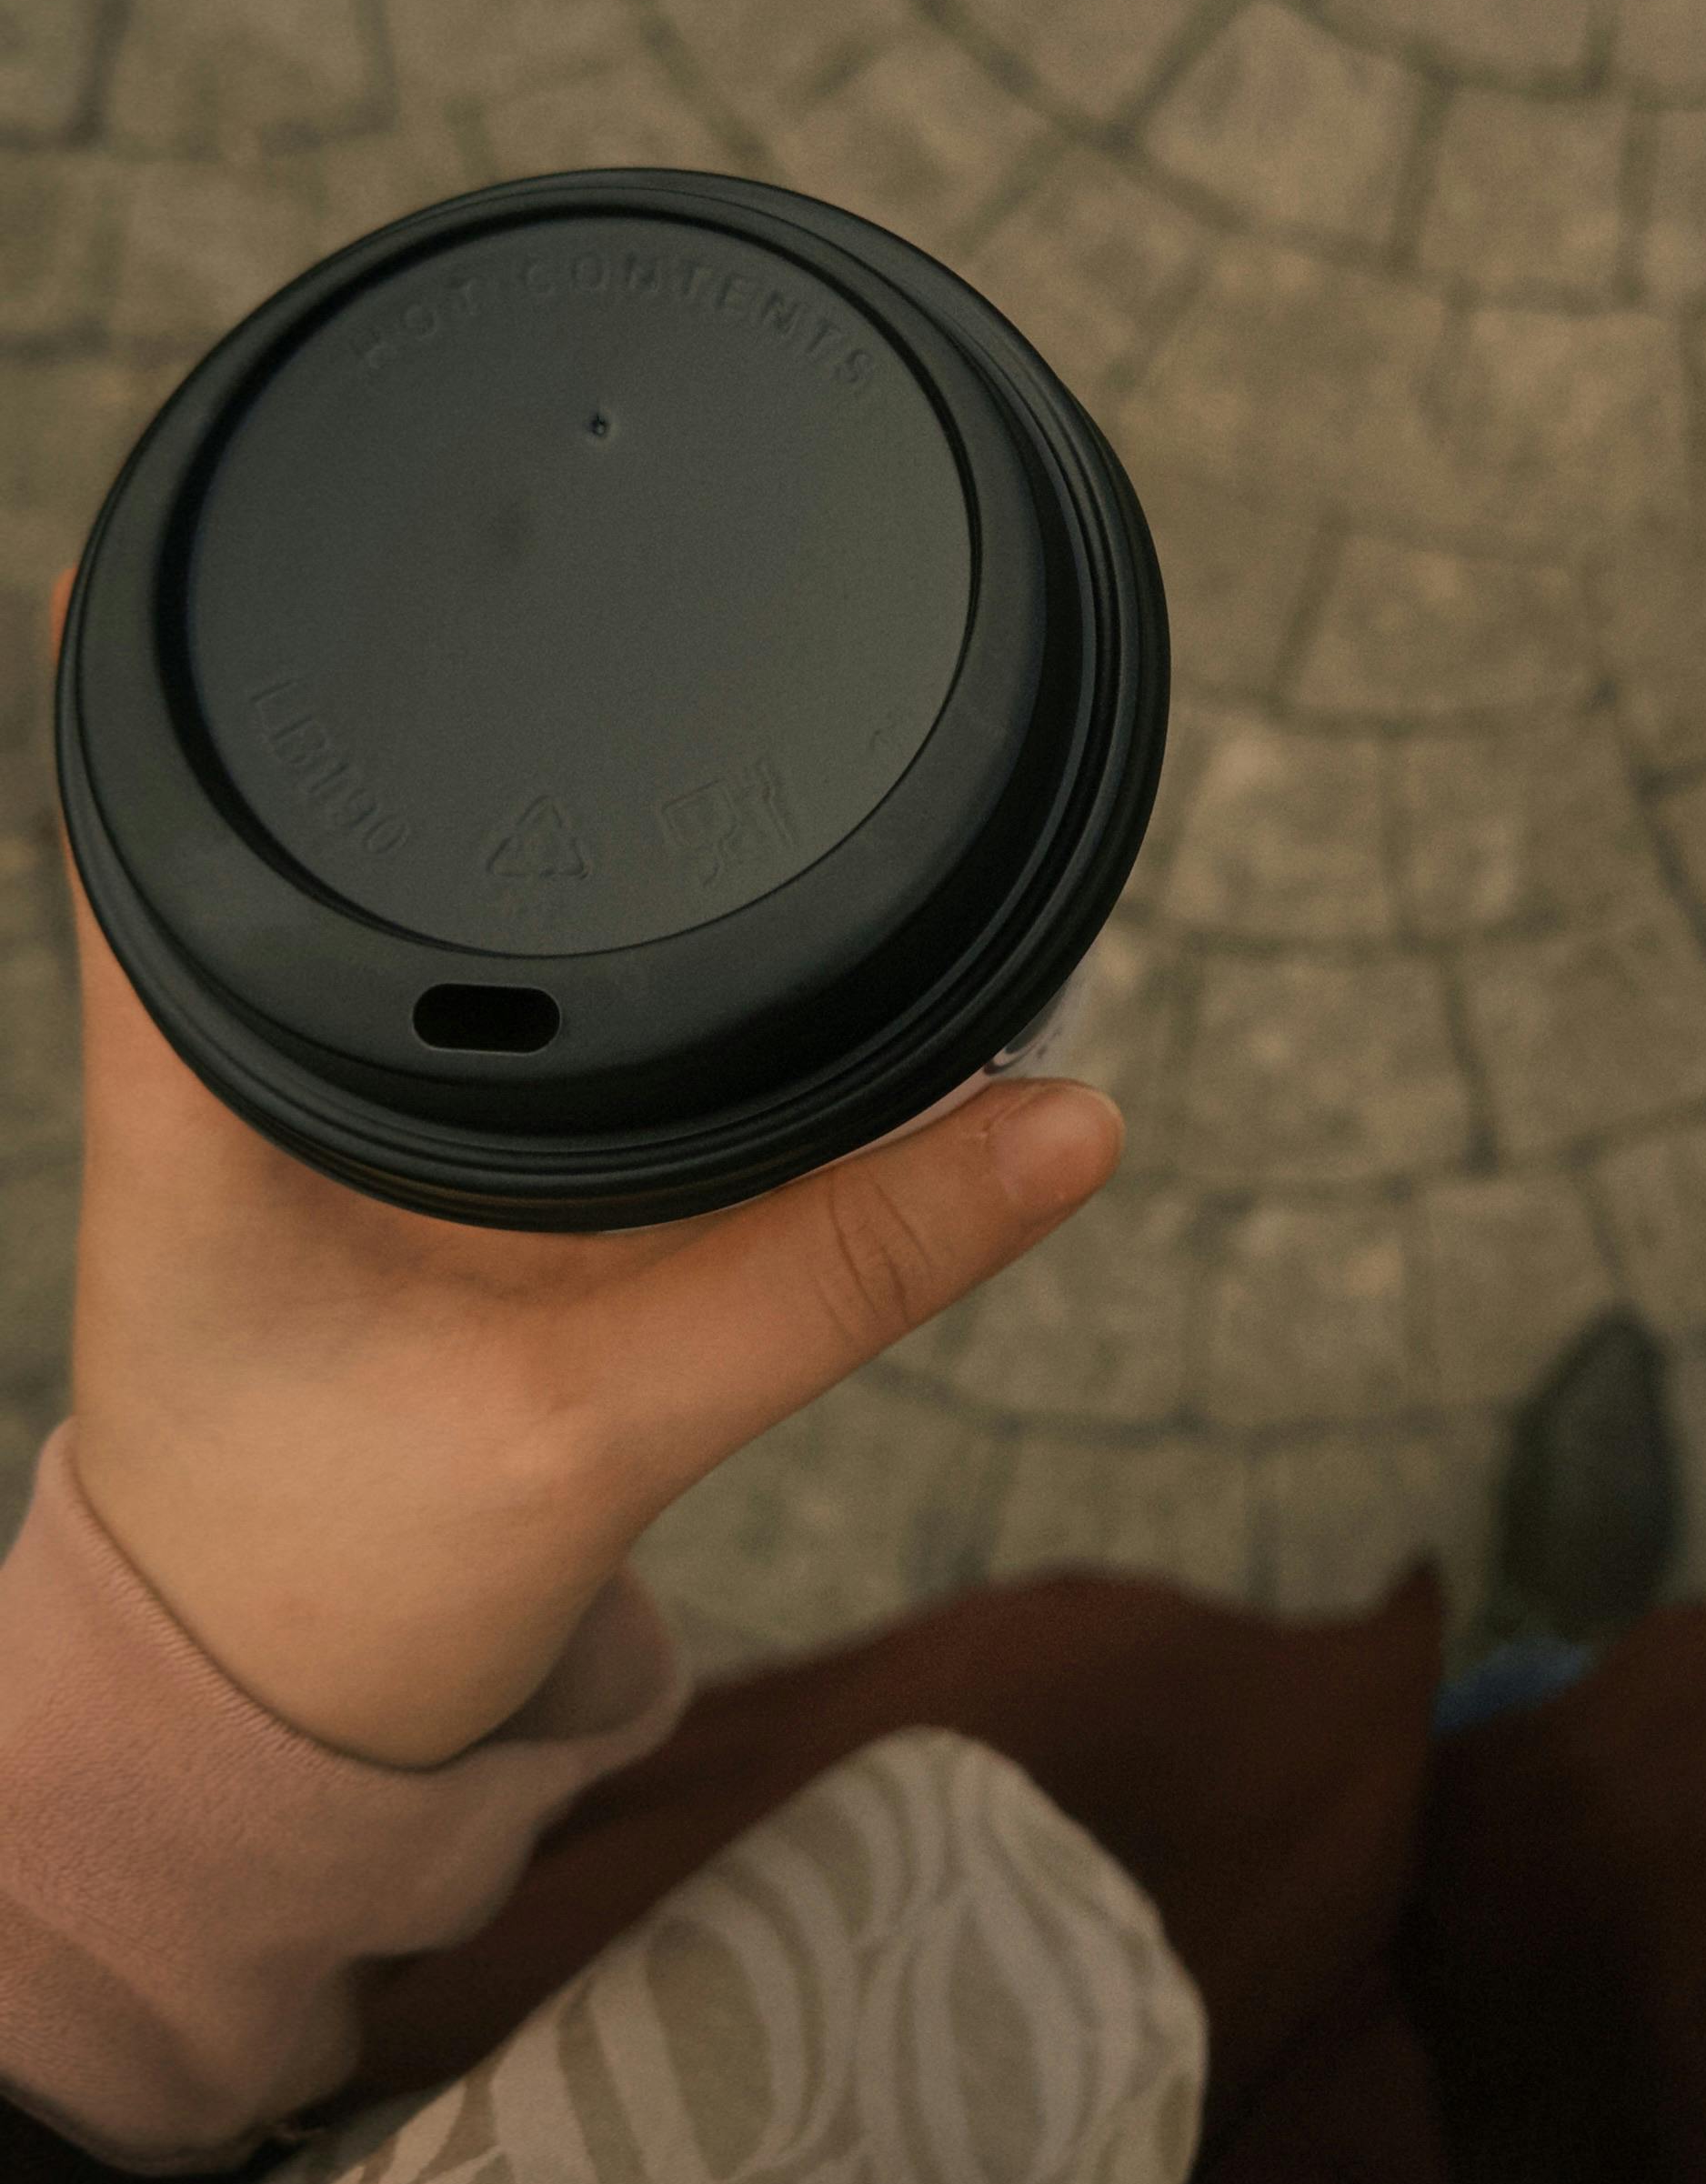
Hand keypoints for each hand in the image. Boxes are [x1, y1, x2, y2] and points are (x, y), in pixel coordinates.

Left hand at [45, 569, 1123, 1768]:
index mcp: (199, 1072)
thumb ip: (842, 1267)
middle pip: (278, 776)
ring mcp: (314, 1100)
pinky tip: (676, 863)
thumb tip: (1070, 1115)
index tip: (311, 465)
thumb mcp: (605, 1424)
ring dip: (486, 773)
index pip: (157, 777)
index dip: (200, 614)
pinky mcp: (402, 1158)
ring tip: (634, 627)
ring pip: (389, 880)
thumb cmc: (356, 1577)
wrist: (295, 1718)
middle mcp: (235, 1050)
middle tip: (557, 483)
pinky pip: (477, 989)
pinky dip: (564, 917)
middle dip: (403, 642)